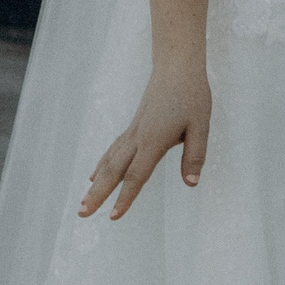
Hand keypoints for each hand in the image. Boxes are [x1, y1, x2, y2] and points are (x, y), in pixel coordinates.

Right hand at [80, 57, 210, 219]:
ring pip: (109, 162)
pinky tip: (93, 176)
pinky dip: (101, 165)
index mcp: (154, 140)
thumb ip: (195, 155)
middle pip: (114, 171)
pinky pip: (113, 150)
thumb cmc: (192, 95)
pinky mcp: (133, 127)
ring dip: (96, 184)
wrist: (177, 67)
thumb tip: (191, 183)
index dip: (125, 197)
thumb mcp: (201, 126)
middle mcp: (138, 138)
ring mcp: (133, 132)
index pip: (137, 175)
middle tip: (82, 214)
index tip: (113, 217)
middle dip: (98, 194)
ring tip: (83, 203)